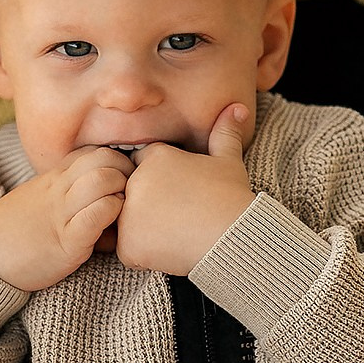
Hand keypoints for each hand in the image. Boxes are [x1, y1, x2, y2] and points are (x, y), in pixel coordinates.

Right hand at [0, 146, 134, 290]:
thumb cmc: (12, 232)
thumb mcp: (36, 199)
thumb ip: (62, 190)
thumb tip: (91, 191)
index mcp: (52, 179)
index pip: (93, 152)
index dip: (116, 162)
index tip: (122, 183)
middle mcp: (58, 190)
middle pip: (104, 160)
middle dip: (127, 173)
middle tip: (131, 197)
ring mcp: (61, 214)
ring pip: (102, 182)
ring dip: (121, 193)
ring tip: (121, 213)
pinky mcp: (65, 243)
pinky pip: (95, 217)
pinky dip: (110, 217)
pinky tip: (110, 232)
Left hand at [113, 103, 254, 275]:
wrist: (233, 235)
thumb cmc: (231, 197)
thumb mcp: (229, 160)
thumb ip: (225, 133)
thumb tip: (238, 107)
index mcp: (154, 157)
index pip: (140, 165)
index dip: (158, 180)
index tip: (177, 193)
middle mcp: (134, 182)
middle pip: (129, 193)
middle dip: (146, 204)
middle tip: (176, 216)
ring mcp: (127, 214)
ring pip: (124, 222)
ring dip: (142, 229)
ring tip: (174, 232)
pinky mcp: (128, 244)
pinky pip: (126, 250)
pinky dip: (143, 254)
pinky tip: (168, 249)